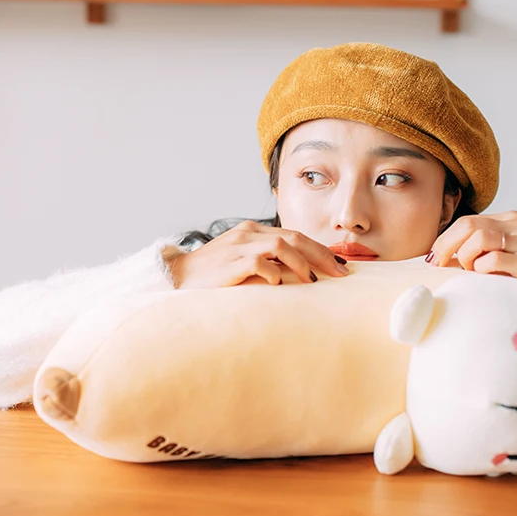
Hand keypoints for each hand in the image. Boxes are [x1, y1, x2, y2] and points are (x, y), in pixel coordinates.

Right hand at [166, 221, 350, 288]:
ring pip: (282, 245)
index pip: (295, 235)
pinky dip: (275, 272)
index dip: (320, 249)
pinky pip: (261, 262)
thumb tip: (300, 276)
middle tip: (341, 272)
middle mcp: (249, 233)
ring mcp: (239, 246)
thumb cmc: (213, 276)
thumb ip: (267, 263)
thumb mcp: (243, 263)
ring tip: (314, 280)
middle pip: (295, 238)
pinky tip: (281, 284)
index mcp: (253, 231)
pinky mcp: (231, 262)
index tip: (340, 265)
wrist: (175, 279)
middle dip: (322, 255)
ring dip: (303, 263)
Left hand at [427, 211, 516, 288]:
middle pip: (469, 226)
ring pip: (479, 239)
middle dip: (447, 246)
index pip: (467, 222)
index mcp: (509, 220)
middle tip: (439, 265)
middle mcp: (516, 226)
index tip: (434, 258)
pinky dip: (483, 271)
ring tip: (474, 273)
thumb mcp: (516, 248)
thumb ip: (490, 248)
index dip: (445, 240)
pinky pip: (494, 261)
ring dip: (467, 259)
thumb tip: (451, 262)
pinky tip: (488, 278)